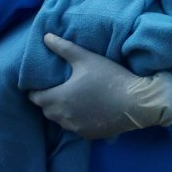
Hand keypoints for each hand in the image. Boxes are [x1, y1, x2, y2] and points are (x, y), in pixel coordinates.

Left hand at [27, 34, 171, 138]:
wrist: (136, 103)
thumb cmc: (109, 78)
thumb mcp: (86, 58)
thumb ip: (64, 48)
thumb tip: (45, 37)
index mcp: (59, 98)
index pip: (35, 98)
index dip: (35, 90)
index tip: (41, 82)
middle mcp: (63, 117)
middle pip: (46, 110)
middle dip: (48, 100)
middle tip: (57, 87)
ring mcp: (76, 128)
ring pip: (59, 120)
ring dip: (61, 111)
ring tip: (70, 98)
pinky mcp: (88, 135)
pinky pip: (74, 127)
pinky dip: (75, 119)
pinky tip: (86, 109)